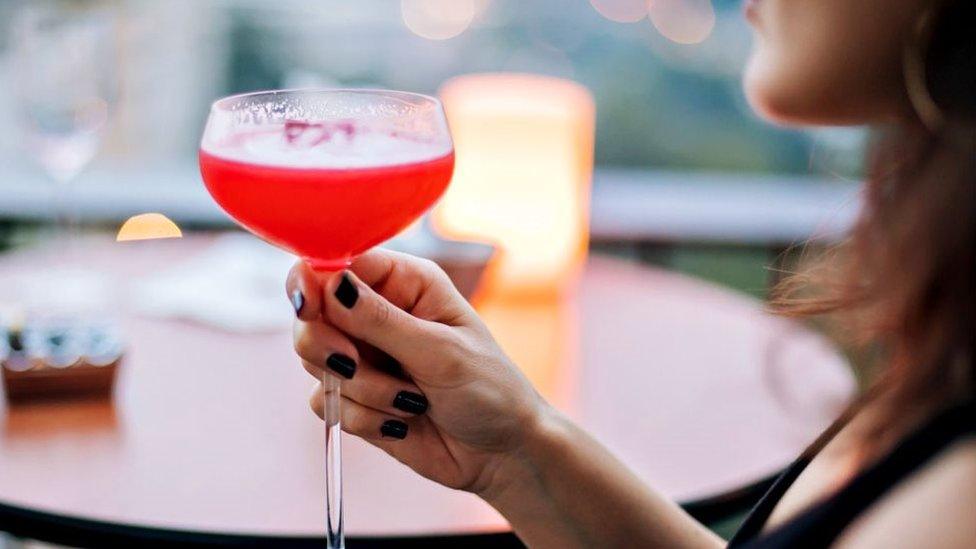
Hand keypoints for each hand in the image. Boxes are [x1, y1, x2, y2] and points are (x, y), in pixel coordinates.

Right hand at [286, 249, 545, 494]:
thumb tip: (330, 284)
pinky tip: (403, 422)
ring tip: (412, 400)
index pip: (339, 264)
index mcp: (405, 283)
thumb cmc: (489, 389)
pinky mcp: (357, 398)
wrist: (502, 453)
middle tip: (355, 363)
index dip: (314, 282)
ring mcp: (365, 357)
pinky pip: (327, 404)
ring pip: (316, 362)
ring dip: (362, 390)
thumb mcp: (439, 350)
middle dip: (329, 346)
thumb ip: (380, 320)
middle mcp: (378, 313)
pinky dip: (363, 418)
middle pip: (312, 313)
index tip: (309, 306)